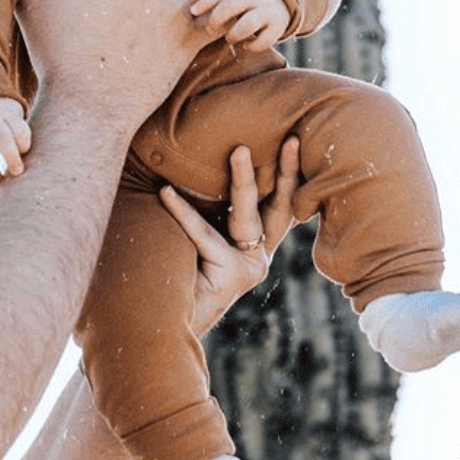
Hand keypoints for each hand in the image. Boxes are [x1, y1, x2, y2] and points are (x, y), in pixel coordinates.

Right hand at [0, 97, 31, 181]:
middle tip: (17, 172)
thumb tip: (32, 169)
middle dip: (11, 156)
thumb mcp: (13, 120)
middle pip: (1, 136)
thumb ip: (20, 139)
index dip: (23, 143)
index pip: (19, 129)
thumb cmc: (2, 122)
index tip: (24, 153)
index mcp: (7, 115)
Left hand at [159, 134, 300, 336]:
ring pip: (246, 215)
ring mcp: (248, 266)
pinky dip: (183, 211)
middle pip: (279, 206)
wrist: (165, 322)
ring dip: (243, 180)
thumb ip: (209, 207)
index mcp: (257, 244)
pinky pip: (202, 234)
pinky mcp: (230, 274)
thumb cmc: (178, 271)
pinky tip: (166, 191)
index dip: (292, 173)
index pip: (281, 203)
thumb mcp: (200, 235)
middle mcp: (258, 255)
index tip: (294, 139)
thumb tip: (192, 160)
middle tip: (288, 138)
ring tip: (238, 151)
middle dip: (286, 171)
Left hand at [190, 0, 290, 50]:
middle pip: (233, 4)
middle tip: (210, 28)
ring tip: (229, 38)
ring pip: (249, 23)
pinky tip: (246, 44)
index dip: (206, 2)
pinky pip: (264, 40)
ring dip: (234, 34)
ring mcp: (266, 12)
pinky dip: (252, 46)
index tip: (193, 11)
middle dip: (218, 17)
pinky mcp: (277, 27)